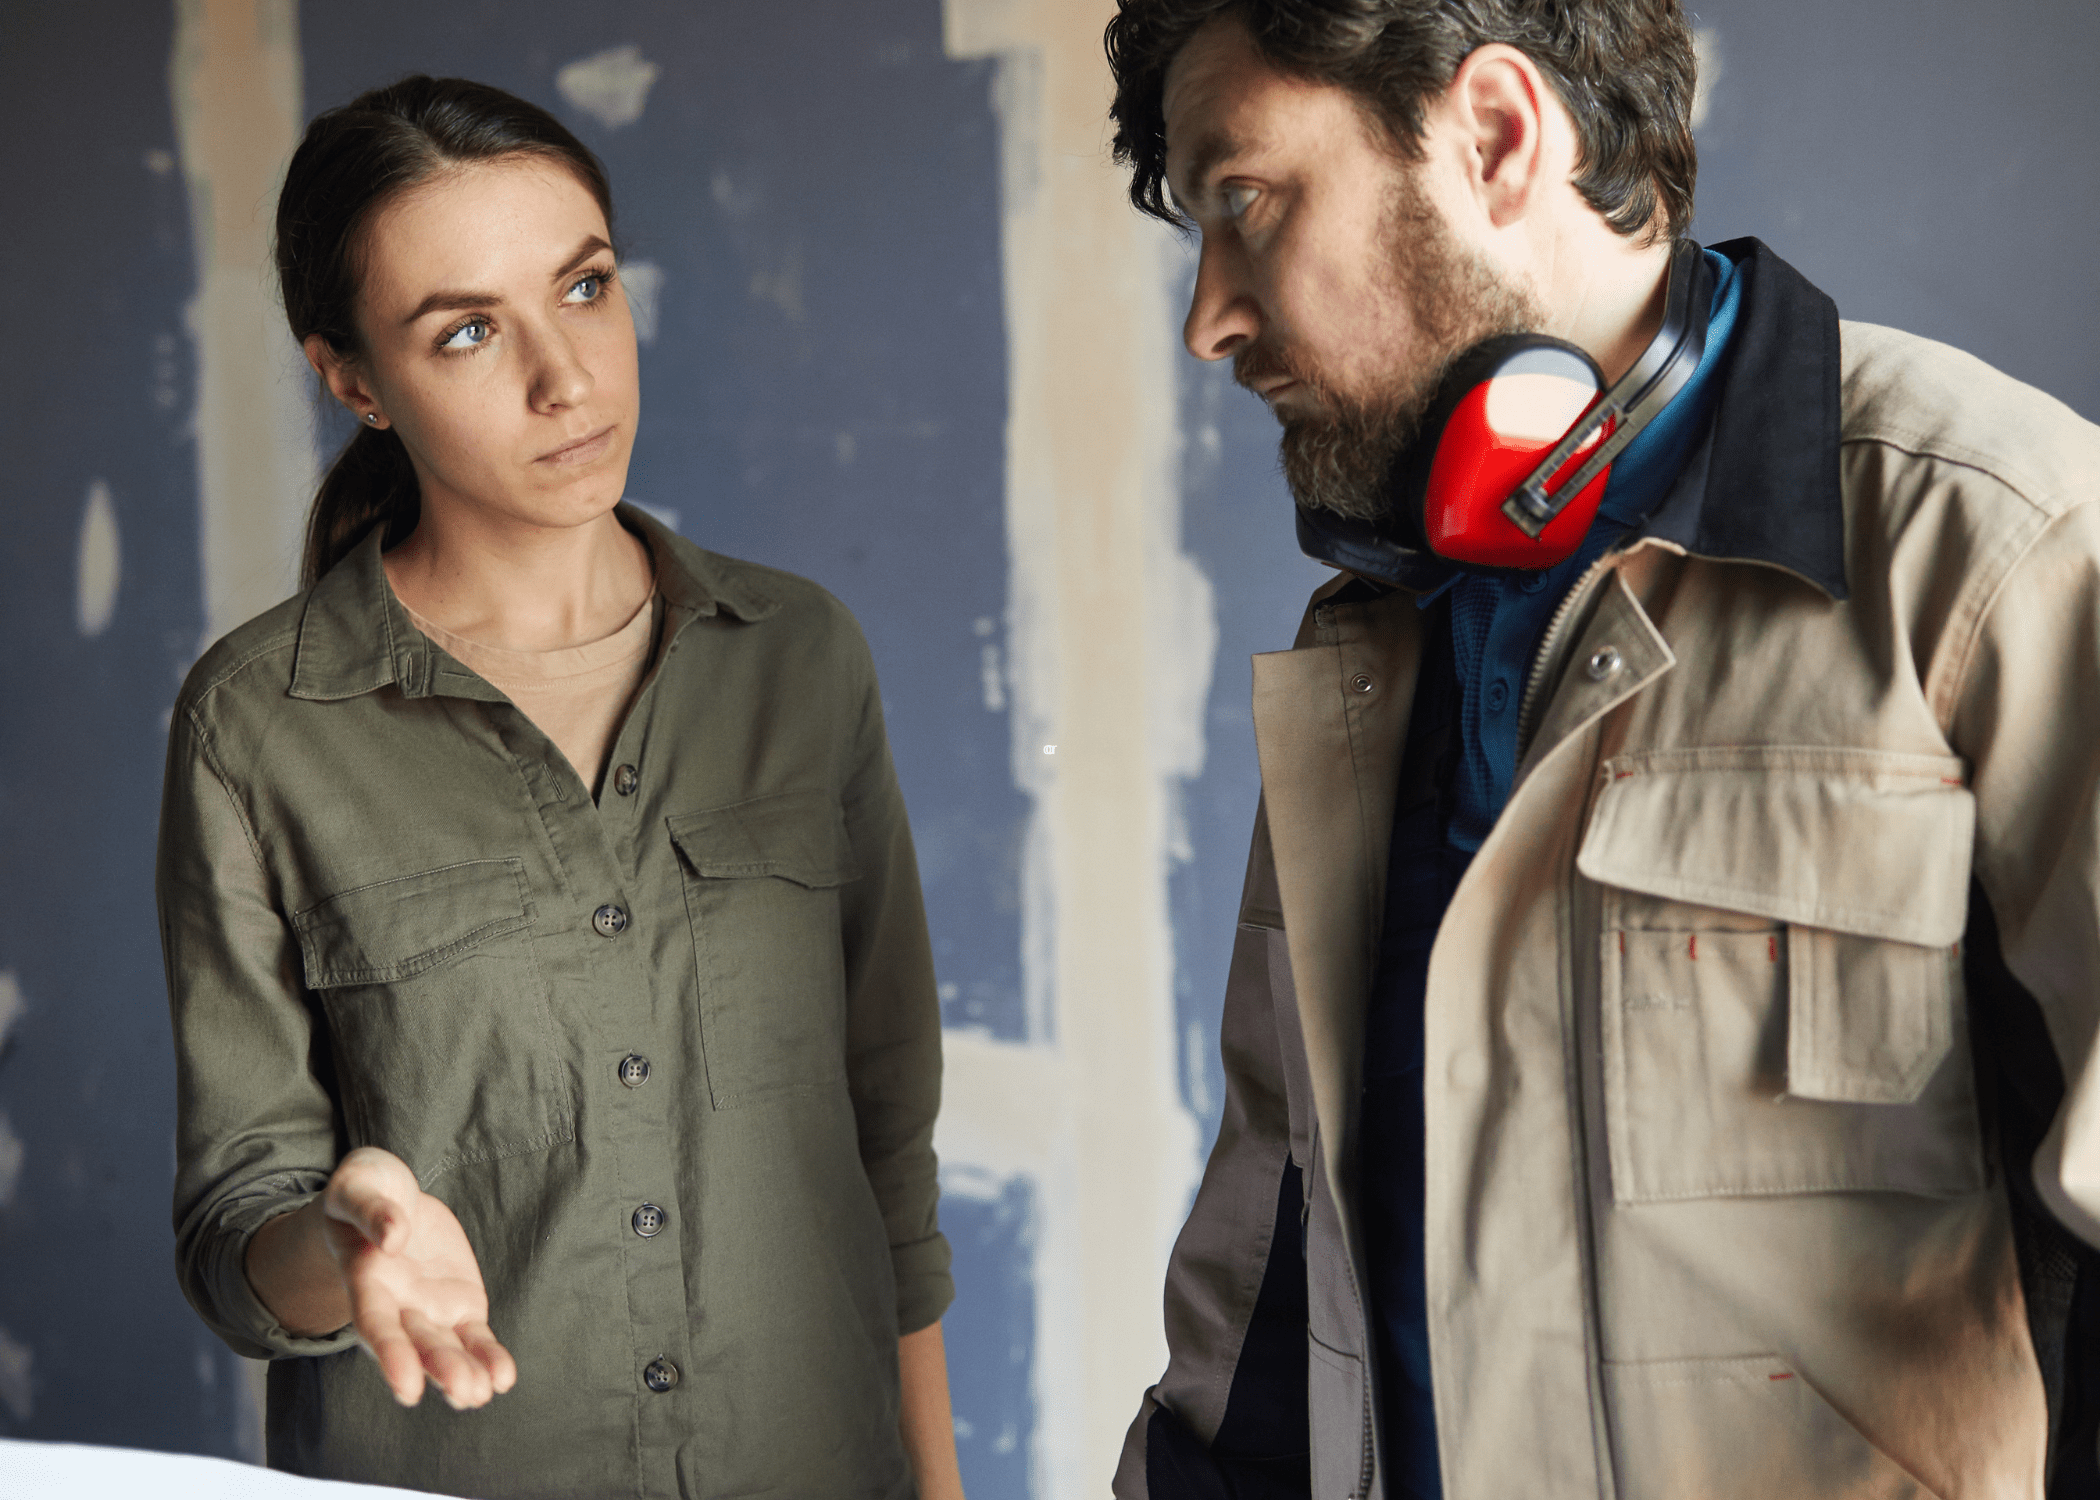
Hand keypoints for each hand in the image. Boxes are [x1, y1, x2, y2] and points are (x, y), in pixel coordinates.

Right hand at [320, 1146, 517, 1409]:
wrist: (390, 1199)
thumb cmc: (365, 1191)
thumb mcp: (358, 1186)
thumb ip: (372, 1211)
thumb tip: (394, 1237)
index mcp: (365, 1280)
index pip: (376, 1324)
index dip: (391, 1356)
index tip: (408, 1389)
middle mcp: (396, 1306)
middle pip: (417, 1344)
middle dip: (440, 1370)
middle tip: (466, 1393)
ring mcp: (429, 1310)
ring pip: (447, 1348)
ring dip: (465, 1372)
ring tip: (484, 1394)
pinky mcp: (460, 1305)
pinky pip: (475, 1336)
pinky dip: (488, 1357)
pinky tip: (503, 1378)